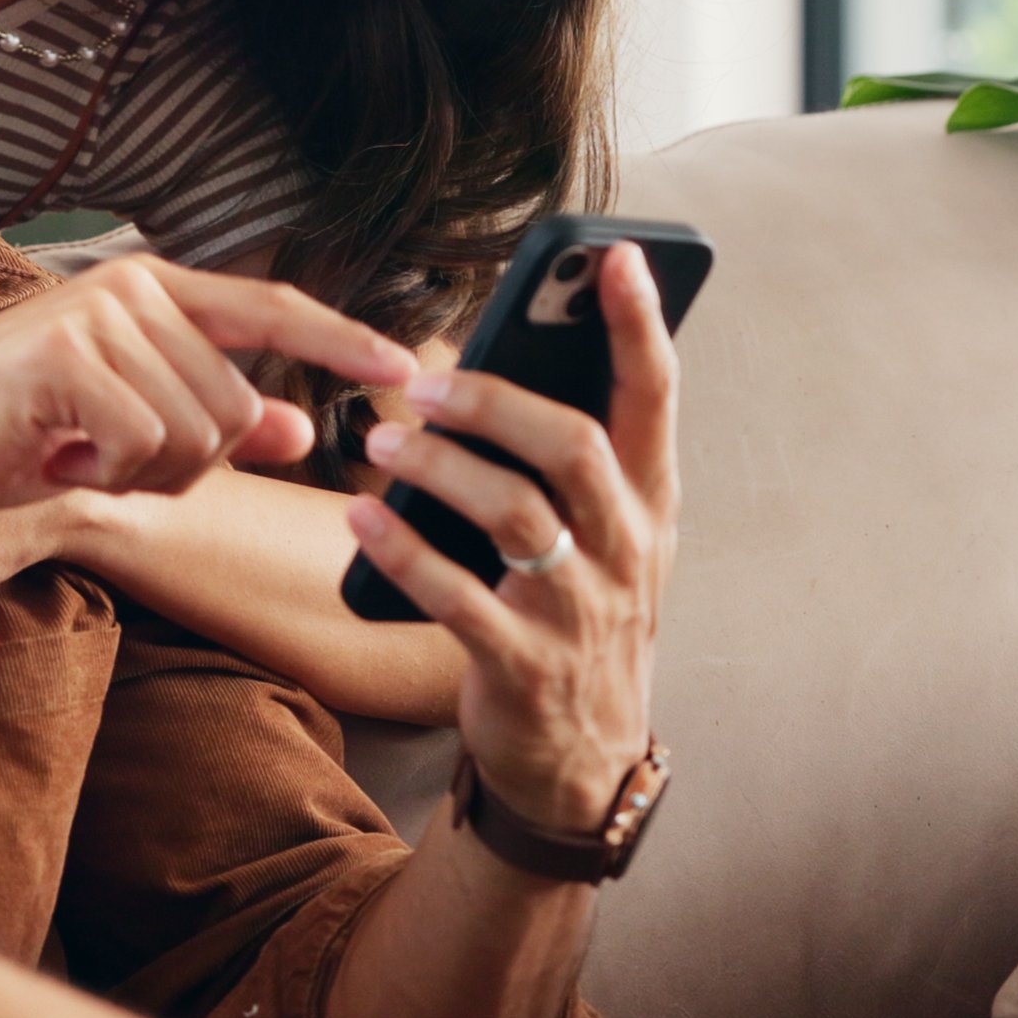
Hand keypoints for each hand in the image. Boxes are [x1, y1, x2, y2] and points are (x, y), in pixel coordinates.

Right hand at [0, 256, 415, 527]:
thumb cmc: (2, 440)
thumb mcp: (120, 434)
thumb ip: (210, 425)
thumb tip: (295, 430)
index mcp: (147, 291)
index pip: (270, 310)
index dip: (342, 342)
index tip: (402, 370)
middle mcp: (129, 287)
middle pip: (234, 406)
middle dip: (182, 465)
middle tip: (100, 458)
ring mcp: (99, 316)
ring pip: (198, 433)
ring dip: (140, 473)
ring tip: (68, 450)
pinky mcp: (69, 357)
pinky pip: (146, 447)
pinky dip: (103, 474)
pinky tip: (48, 452)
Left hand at [343, 241, 677, 837]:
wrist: (581, 761)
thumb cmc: (579, 618)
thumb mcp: (605, 540)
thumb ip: (572, 462)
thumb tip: (485, 364)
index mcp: (648, 505)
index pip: (655, 397)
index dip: (638, 324)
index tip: (614, 255)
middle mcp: (624, 550)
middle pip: (573, 445)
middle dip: (496, 400)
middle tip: (424, 380)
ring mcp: (577, 612)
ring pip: (515, 515)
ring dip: (440, 469)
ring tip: (380, 441)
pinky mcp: (523, 666)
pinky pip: (459, 598)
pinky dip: (405, 552)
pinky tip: (362, 516)